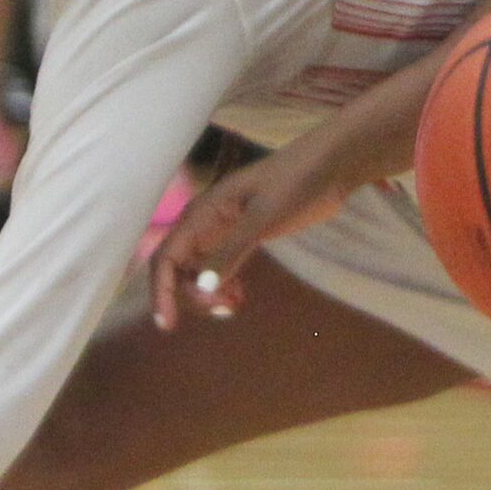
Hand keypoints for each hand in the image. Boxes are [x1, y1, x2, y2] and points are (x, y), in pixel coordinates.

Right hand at [146, 146, 353, 329]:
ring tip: (235, 305)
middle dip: (193, 295)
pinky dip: (223, 286)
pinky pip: (218, 267)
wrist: (329, 165)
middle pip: (179, 268)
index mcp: (204, 212)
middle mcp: (206, 221)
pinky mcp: (242, 235)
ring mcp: (223, 229)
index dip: (161, 291)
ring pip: (198, 270)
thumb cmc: (296, 182)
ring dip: (208, 293)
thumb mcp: (264, 217)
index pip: (166, 256)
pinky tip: (240, 297)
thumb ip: (232, 250)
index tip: (168, 323)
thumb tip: (201, 288)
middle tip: (227, 308)